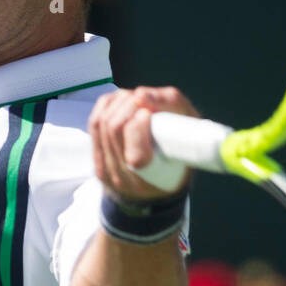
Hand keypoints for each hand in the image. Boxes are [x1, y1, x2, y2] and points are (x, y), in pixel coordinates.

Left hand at [88, 86, 199, 201]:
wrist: (158, 191)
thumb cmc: (181, 156)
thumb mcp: (192, 131)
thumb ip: (173, 108)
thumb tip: (141, 94)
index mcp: (153, 179)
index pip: (137, 156)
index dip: (139, 126)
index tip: (148, 113)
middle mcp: (127, 179)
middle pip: (114, 128)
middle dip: (129, 105)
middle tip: (144, 100)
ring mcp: (108, 171)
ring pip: (101, 123)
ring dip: (118, 103)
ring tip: (135, 99)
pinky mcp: (98, 162)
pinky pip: (94, 125)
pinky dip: (106, 107)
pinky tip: (120, 102)